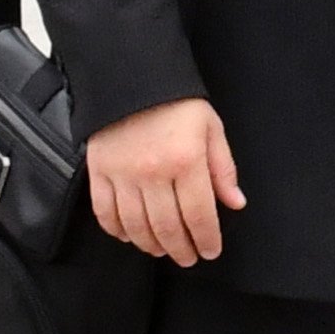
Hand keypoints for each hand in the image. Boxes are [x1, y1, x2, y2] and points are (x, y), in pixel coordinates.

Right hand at [87, 95, 242, 265]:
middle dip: (181, 249)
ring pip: (137, 226)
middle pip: (168, 227)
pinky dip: (117, 230)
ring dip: (152, 245)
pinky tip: (130, 236)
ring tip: (163, 250)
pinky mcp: (100, 171)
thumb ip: (223, 168)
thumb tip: (234, 203)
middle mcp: (153, 172)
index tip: (210, 251)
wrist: (132, 75)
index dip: (206, 239)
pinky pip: (105, 212)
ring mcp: (123, 174)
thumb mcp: (211, 128)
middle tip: (188, 258)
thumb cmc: (176, 102)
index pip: (199, 215)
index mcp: (186, 161)